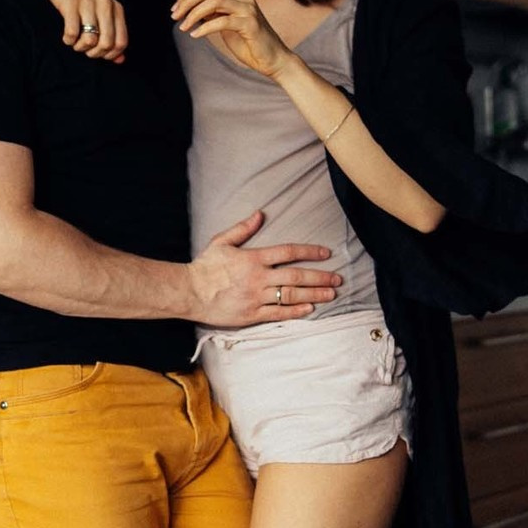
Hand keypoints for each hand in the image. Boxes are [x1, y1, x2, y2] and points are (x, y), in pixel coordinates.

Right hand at [44, 0, 126, 62]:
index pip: (121, 42)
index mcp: (116, 9)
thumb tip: (120, 60)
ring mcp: (88, 4)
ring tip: (75, 42)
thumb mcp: (103, 12)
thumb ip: (113, 35)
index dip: (110, 55)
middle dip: (94, 53)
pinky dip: (69, 40)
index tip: (99, 53)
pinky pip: (72, 32)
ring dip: (80, 47)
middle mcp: (105, 6)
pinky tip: (67, 37)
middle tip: (85, 49)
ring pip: (90, 40)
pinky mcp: (70, 4)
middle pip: (107, 43)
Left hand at [171, 0, 296, 79]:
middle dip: (187, 1)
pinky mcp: (250, 24)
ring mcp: (248, 10)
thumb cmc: (250, 44)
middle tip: (175, 16)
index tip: (175, 9)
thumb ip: (214, 14)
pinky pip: (221, 21)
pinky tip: (195, 35)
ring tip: (183, 27)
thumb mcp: (227, 25)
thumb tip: (192, 9)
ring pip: (214, 1)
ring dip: (193, 14)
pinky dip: (204, 27)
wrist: (273, 60)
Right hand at [188, 210, 340, 325]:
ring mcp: (256, 297)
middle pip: (296, 276)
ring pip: (291, 295)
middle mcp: (258, 278)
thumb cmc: (205, 266)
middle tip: (338, 279)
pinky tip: (310, 309)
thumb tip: (260, 213)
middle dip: (320, 277)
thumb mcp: (222, 241)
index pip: (288, 252)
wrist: (189, 292)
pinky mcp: (251, 314)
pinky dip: (295, 311)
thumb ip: (243, 228)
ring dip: (314, 295)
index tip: (326, 253)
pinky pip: (278, 313)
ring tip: (331, 295)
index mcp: (253, 258)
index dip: (309, 252)